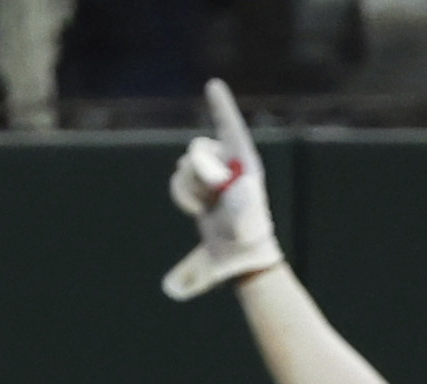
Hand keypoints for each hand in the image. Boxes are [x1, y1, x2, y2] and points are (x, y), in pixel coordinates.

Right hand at [162, 80, 283, 300]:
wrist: (240, 256)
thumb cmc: (249, 235)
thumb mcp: (245, 218)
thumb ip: (238, 200)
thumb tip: (233, 185)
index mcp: (245, 162)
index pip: (231, 128)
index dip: (221, 106)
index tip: (213, 84)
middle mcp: (228, 163)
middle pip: (197, 151)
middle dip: (198, 173)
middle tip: (213, 197)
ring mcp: (211, 174)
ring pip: (184, 167)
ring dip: (191, 189)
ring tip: (209, 209)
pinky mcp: (197, 187)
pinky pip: (177, 181)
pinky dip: (183, 196)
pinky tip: (199, 210)